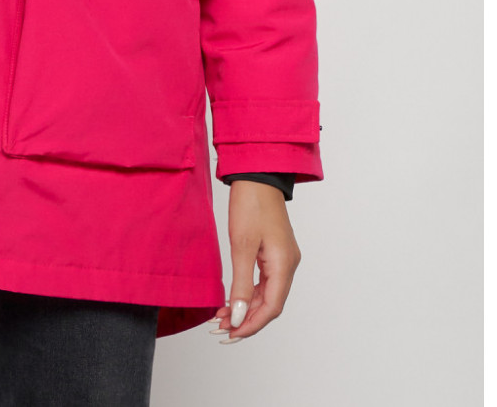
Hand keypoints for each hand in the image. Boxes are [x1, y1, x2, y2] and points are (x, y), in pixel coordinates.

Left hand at [210, 180, 300, 343]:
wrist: (257, 173)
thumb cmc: (251, 203)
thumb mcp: (242, 245)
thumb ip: (242, 284)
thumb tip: (239, 315)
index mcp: (284, 265)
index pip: (271, 308)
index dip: (251, 325)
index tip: (230, 334)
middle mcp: (288, 265)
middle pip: (270, 304)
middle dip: (246, 319)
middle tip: (219, 328)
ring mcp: (283, 258)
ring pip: (267, 294)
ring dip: (246, 307)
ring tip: (222, 317)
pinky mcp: (274, 251)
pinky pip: (264, 280)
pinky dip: (249, 293)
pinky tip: (233, 299)